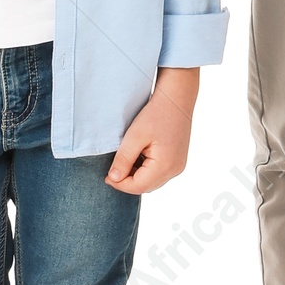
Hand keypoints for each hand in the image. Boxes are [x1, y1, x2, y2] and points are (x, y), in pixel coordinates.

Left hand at [106, 67, 198, 193]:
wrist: (176, 97)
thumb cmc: (156, 113)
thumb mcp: (134, 136)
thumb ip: (123, 159)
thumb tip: (114, 179)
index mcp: (165, 165)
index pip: (138, 186)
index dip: (119, 184)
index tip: (106, 176)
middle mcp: (175, 170)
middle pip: (146, 187)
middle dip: (127, 182)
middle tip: (112, 172)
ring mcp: (178, 165)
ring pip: (152, 182)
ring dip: (136, 177)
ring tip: (123, 163)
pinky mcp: (178, 160)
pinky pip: (159, 174)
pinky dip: (146, 171)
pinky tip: (137, 158)